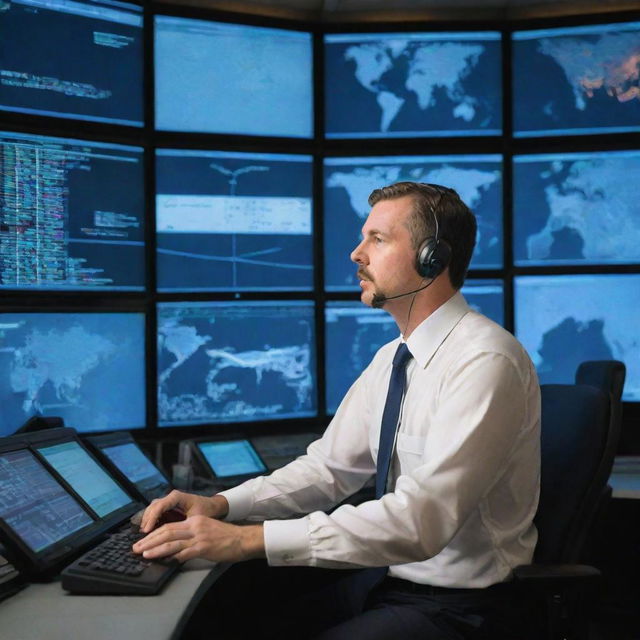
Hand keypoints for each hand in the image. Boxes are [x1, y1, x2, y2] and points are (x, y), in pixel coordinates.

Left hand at [132, 516, 264, 562]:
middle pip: (167, 532)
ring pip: (172, 542)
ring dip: (156, 549)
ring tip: (144, 554)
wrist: (242, 539)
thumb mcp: (206, 529)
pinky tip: (165, 561)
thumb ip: (191, 535)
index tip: (143, 541)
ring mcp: (199, 537)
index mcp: (194, 521)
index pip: (169, 526)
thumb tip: (175, 547)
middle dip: (149, 541)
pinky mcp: (204, 547)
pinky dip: (173, 558)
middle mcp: (195, 526)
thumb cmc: (225, 537)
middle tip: (137, 548)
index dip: (154, 534)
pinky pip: (184, 553)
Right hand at [139, 490, 228, 533]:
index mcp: (177, 497)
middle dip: (146, 520)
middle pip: (153, 506)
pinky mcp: (168, 508)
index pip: (160, 505)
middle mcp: (171, 497)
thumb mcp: (196, 518)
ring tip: (144, 534)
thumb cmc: (206, 511)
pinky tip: (148, 531)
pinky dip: (151, 521)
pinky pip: (156, 512)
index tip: (147, 530)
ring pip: (152, 509)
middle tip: (142, 534)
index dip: (152, 518)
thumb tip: (173, 538)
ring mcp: (169, 502)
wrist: (213, 506)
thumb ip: (185, 525)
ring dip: (147, 520)